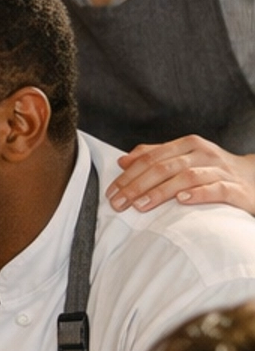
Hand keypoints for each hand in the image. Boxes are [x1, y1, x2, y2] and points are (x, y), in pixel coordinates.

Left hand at [107, 137, 254, 216]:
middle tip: (118, 203)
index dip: (129, 175)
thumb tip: (123, 161)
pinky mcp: (236, 189)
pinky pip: (216, 189)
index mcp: (188, 144)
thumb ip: (156, 157)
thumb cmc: (213, 171)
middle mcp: (204, 154)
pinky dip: (198, 194)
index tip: (111, 192)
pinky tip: (182, 200)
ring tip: (140, 205)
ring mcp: (221, 170)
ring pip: (186, 176)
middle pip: (164, 167)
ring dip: (161, 191)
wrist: (254, 179)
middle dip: (137, 186)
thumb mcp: (184, 159)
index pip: (152, 158)